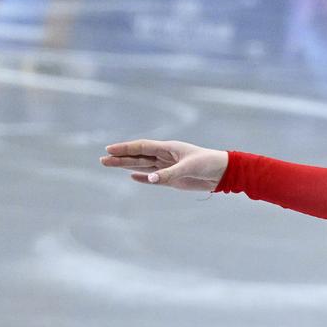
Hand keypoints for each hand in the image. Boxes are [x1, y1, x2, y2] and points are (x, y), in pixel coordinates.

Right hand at [101, 139, 226, 190]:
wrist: (223, 173)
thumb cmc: (208, 163)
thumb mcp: (188, 167)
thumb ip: (168, 174)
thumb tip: (149, 179)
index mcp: (168, 148)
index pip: (141, 147)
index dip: (125, 148)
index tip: (109, 149)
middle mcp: (165, 157)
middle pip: (138, 157)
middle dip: (120, 158)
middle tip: (102, 160)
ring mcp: (168, 168)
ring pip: (143, 166)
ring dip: (127, 166)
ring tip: (110, 165)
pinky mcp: (174, 180)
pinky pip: (154, 179)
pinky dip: (143, 178)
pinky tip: (132, 177)